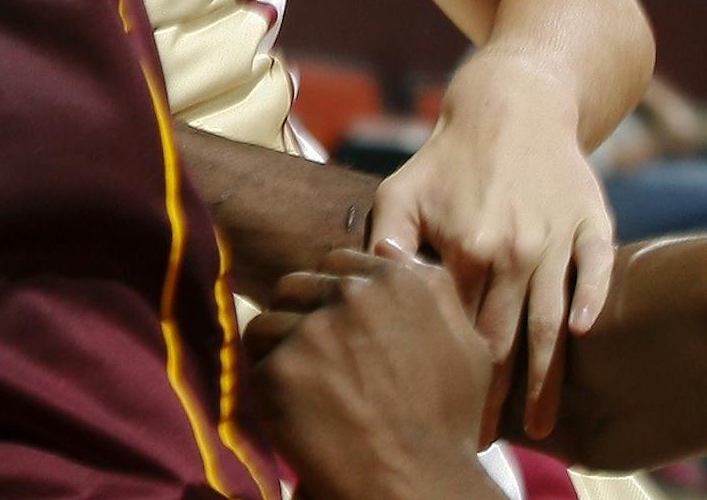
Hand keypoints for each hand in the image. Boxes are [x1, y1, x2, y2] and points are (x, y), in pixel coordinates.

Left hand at [246, 244, 500, 499]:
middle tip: (323, 364)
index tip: (347, 336)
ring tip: (308, 387)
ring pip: (270, 318)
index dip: (337, 299)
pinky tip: (295, 406)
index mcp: (398, 283)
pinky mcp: (280, 367)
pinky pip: (255, 358)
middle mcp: (353, 296)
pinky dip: (268, 380)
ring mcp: (313, 330)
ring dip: (281, 347)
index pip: (339, 264)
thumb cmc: (446, 421)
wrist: (419, 483)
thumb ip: (431, 289)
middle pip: (298, 285)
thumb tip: (387, 245)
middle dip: (304, 317)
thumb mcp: (466, 348)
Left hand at [370, 48, 613, 438]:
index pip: (457, 330)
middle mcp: (513, 250)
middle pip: (506, 339)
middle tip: (483, 438)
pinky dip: (593, 305)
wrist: (509, 106)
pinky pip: (597, 274)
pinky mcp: (591, 225)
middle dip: (495, 396)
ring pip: (553, 323)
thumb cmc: (445, 157)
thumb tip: (368, 293)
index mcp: (464, 249)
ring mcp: (556, 240)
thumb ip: (383, 244)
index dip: (452, 376)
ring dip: (547, 378)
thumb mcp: (399, 193)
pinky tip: (583, 339)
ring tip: (538, 424)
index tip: (443, 416)